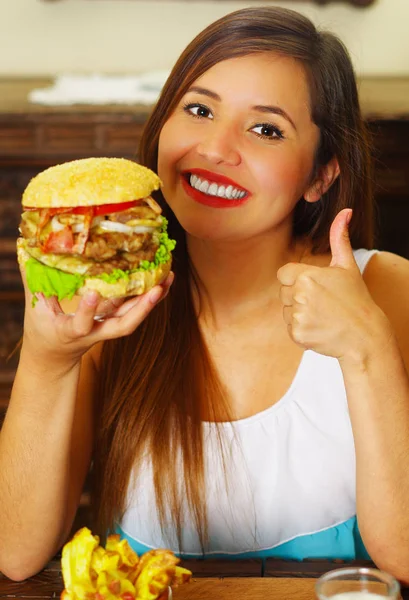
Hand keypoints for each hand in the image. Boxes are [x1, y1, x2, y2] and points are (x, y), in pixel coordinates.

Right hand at [21, 268, 173, 367]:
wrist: (56, 357)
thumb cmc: (43, 332)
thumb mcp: (35, 310)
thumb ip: (34, 282)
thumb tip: (26, 249)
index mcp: (71, 333)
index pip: (81, 326)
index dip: (87, 312)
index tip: (90, 292)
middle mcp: (95, 333)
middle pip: (123, 326)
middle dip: (141, 309)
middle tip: (157, 288)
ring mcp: (107, 328)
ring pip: (134, 317)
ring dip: (153, 299)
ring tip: (169, 277)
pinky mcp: (114, 320)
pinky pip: (135, 308)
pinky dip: (150, 295)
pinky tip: (164, 278)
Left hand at [277, 209, 388, 361]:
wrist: (364, 335)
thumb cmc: (356, 298)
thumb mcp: (347, 266)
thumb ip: (339, 238)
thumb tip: (345, 211)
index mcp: (307, 276)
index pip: (283, 273)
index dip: (296, 279)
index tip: (314, 286)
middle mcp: (299, 295)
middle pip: (283, 292)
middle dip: (297, 296)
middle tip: (322, 302)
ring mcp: (297, 316)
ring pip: (285, 310)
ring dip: (299, 313)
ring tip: (322, 315)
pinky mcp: (297, 334)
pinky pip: (289, 328)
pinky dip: (301, 329)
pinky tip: (319, 327)